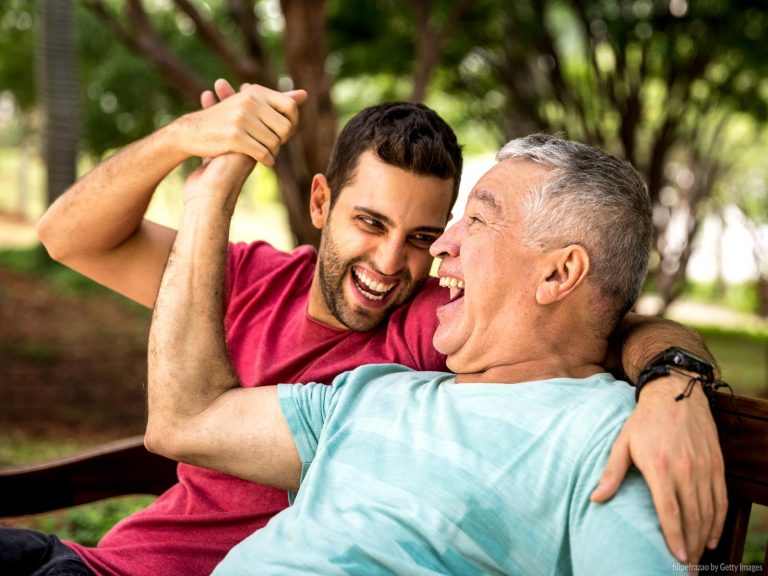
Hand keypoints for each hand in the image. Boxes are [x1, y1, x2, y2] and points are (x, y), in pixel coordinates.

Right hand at [176, 78, 307, 165]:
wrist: (190, 132)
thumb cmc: (223, 120)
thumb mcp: (248, 104)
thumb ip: (277, 101)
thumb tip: (305, 95)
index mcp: (255, 92)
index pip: (290, 107)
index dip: (293, 123)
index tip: (285, 133)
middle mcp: (249, 102)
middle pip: (286, 128)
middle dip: (283, 140)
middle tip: (275, 145)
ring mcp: (242, 119)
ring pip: (275, 143)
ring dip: (274, 152)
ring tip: (266, 153)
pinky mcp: (235, 137)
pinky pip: (263, 153)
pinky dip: (267, 160)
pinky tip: (264, 161)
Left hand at [590, 374, 726, 564]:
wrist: (676, 394)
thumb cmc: (644, 421)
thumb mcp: (623, 443)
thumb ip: (612, 473)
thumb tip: (595, 499)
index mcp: (660, 466)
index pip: (670, 510)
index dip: (674, 536)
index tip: (676, 557)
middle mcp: (685, 469)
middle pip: (692, 516)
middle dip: (691, 546)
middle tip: (687, 567)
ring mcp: (703, 467)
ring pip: (708, 510)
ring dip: (704, 537)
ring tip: (697, 557)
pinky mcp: (716, 464)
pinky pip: (721, 498)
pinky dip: (718, 520)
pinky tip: (710, 536)